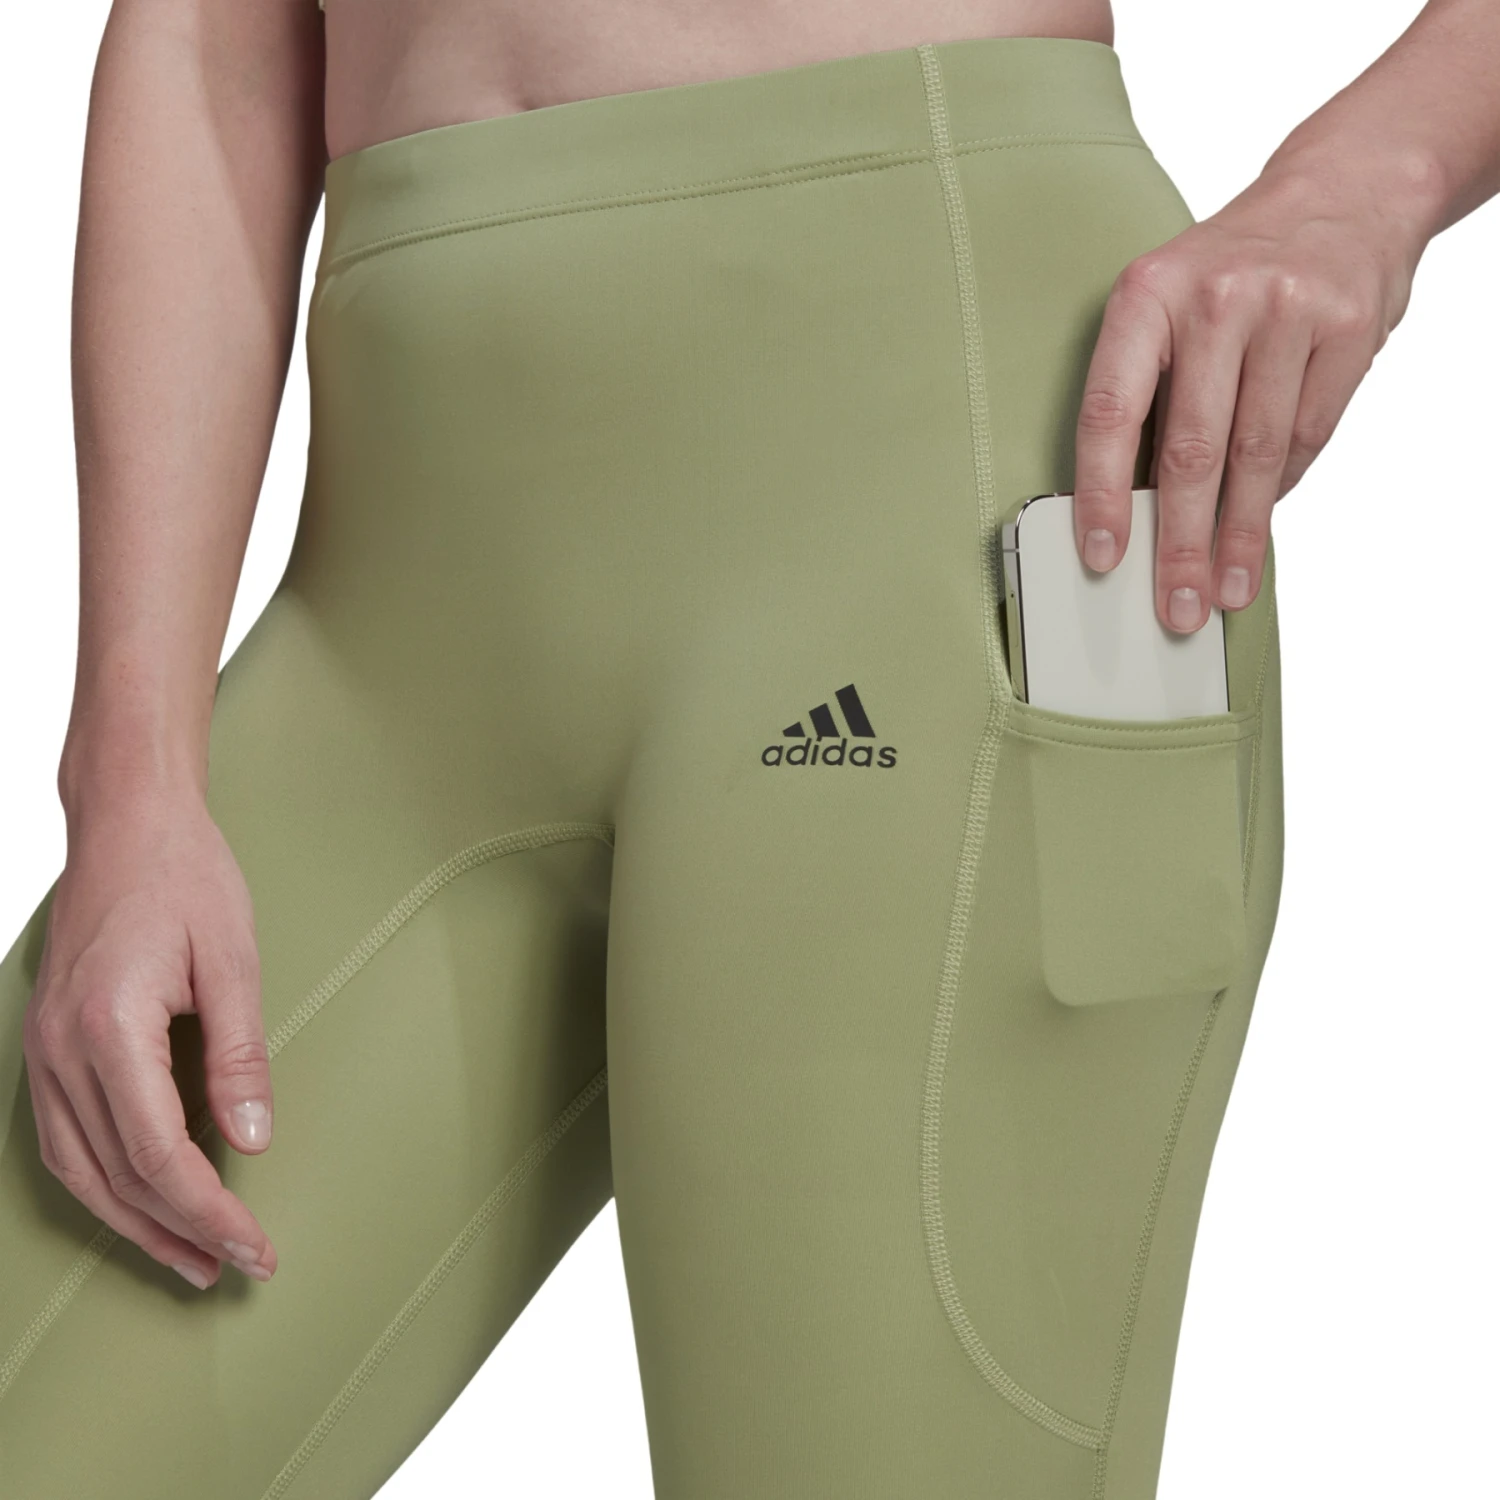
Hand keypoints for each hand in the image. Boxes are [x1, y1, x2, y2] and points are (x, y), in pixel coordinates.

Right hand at [22, 793, 276, 1288]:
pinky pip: (61, 1138)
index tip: (254, 1246)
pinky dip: (101, 1183)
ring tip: (188, 1260)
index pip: (157, 1155)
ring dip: (134, 1223)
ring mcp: (41, 1050)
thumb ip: (240, 1053)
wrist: (126, 823)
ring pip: (77, 1169)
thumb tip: (254, 1136)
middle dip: (177, 1233)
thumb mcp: (232, 957)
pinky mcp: (45, 1045)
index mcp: (109, 1028)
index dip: (208, 1211)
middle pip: (113, 1177)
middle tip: (236, 1267)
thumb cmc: (184, 877)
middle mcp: (59, 1050)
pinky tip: (137, 1204)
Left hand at [1072, 162, 1423, 630]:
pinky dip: (1280, 486)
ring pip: (1256, 454)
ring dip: (1238, 536)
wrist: (1343, 190)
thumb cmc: (1231, 271)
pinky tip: (1261, 520)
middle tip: (1176, 605)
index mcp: (1147, 294)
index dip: (1102, 493)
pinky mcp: (1347, 328)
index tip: (1103, 556)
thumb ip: (1147, 390)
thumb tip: (1129, 507)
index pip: (1111, 411)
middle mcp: (1215, 298)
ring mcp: (1287, 310)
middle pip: (1192, 448)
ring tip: (1224, 590)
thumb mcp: (1166, 303)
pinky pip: (1307, 435)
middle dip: (1182, 542)